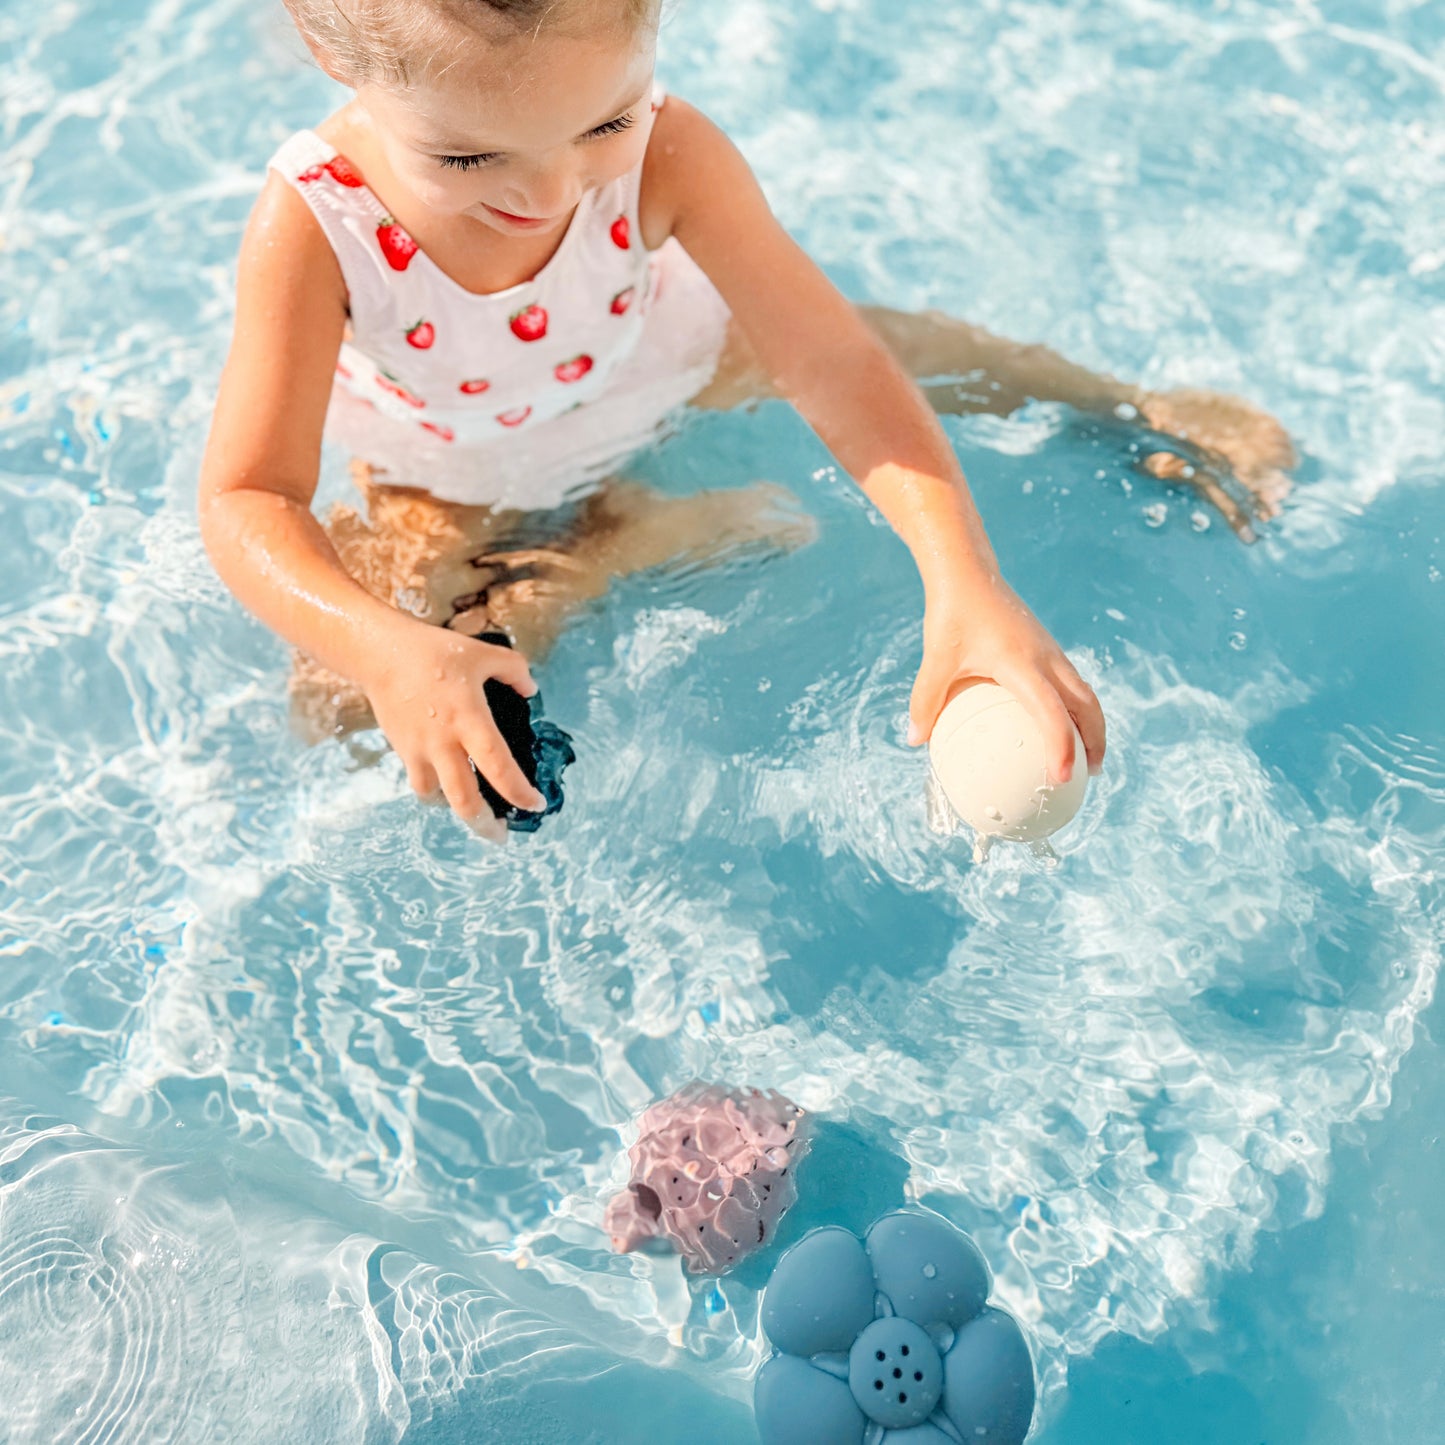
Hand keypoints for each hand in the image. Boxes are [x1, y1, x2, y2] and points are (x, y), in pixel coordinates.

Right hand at [359, 620, 545, 826]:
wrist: (381, 654)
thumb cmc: (434, 651)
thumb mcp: (483, 653)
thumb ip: (515, 671)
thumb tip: (531, 691)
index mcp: (469, 719)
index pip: (498, 766)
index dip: (519, 792)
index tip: (536, 805)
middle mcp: (443, 742)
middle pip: (464, 801)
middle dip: (486, 826)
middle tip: (502, 835)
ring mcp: (419, 751)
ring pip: (439, 799)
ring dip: (459, 811)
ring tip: (478, 814)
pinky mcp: (403, 752)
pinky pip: (422, 784)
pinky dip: (438, 793)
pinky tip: (451, 789)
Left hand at [907, 577, 1105, 783]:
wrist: (968, 572)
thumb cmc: (952, 614)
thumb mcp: (935, 659)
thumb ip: (925, 701)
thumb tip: (914, 740)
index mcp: (1021, 664)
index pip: (1051, 711)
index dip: (1061, 746)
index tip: (1063, 777)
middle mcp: (1046, 658)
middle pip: (1086, 704)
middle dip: (1095, 740)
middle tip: (1090, 774)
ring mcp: (1051, 651)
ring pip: (1085, 692)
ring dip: (1092, 724)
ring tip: (1088, 756)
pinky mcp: (1047, 646)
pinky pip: (1072, 682)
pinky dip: (1076, 707)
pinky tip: (1060, 724)